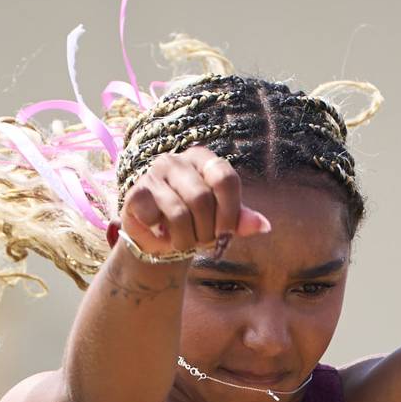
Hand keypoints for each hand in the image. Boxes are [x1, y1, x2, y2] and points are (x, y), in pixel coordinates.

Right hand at [119, 146, 270, 254]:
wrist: (157, 239)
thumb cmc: (195, 223)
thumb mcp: (221, 221)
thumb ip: (241, 220)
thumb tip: (263, 226)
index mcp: (204, 159)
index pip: (225, 179)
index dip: (230, 212)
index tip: (227, 234)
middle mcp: (177, 160)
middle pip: (202, 199)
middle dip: (206, 231)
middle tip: (202, 242)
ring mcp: (154, 173)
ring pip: (179, 213)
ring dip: (186, 239)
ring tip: (184, 242)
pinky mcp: (137, 192)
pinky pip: (155, 217)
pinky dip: (163, 235)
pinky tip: (161, 232)